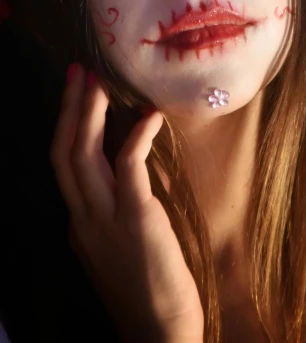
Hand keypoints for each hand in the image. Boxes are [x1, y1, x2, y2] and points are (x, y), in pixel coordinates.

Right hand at [49, 63, 203, 342]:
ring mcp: (106, 221)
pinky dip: (135, 139)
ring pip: (84, 156)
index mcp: (80, 224)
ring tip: (98, 81)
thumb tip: (138, 165)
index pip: (64, 165)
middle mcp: (84, 220)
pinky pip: (129, 170)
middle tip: (78, 71)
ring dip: (90, 114)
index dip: (67, 126)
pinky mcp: (137, 220)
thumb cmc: (150, 288)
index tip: (75, 93)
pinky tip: (148, 116)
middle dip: (70, 109)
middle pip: (65, 153)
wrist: (160, 333)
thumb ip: (123, 206)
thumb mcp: (124, 244)